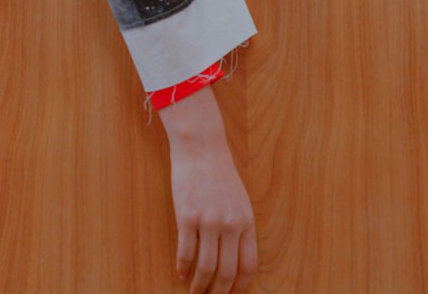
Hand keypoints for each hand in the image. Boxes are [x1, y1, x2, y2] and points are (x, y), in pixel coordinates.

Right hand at [158, 87, 256, 293]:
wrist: (200, 148)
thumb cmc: (218, 173)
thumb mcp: (239, 200)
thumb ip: (239, 227)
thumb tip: (234, 257)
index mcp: (246, 222)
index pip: (248, 265)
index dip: (239, 286)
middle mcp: (230, 225)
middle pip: (226, 271)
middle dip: (218, 292)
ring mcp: (208, 221)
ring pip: (206, 267)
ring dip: (199, 285)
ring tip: (193, 293)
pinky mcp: (187, 216)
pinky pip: (186, 251)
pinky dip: (182, 266)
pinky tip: (180, 272)